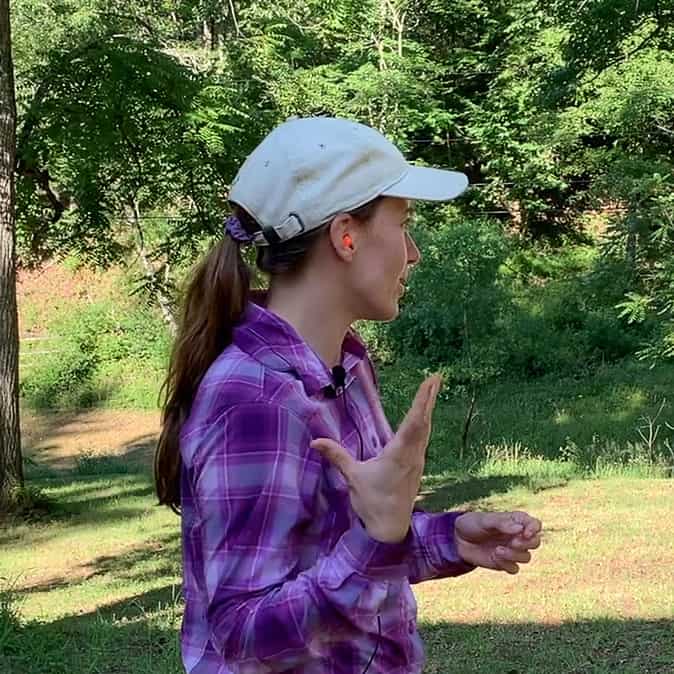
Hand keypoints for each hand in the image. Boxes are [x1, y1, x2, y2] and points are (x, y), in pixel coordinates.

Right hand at [311, 374, 441, 543]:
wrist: (391, 529)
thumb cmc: (372, 503)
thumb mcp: (353, 477)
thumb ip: (337, 456)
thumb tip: (315, 441)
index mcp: (399, 455)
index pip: (413, 422)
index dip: (422, 401)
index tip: (431, 383)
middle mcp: (412, 455)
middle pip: (424, 421)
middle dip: (429, 398)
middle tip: (437, 377)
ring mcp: (417, 461)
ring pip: (425, 430)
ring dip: (428, 408)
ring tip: (433, 389)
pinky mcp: (416, 466)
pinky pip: (423, 439)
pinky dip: (424, 423)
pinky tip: (423, 419)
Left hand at [454, 511, 541, 573]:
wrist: (458, 539)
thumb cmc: (472, 524)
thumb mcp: (485, 520)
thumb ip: (502, 523)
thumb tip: (519, 528)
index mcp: (515, 521)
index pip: (535, 524)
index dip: (534, 529)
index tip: (525, 532)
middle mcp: (516, 536)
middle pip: (535, 542)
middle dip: (526, 544)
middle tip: (512, 542)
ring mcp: (512, 550)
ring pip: (526, 557)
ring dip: (515, 555)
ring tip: (497, 550)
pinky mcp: (504, 563)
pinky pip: (514, 569)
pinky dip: (506, 564)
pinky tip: (494, 557)